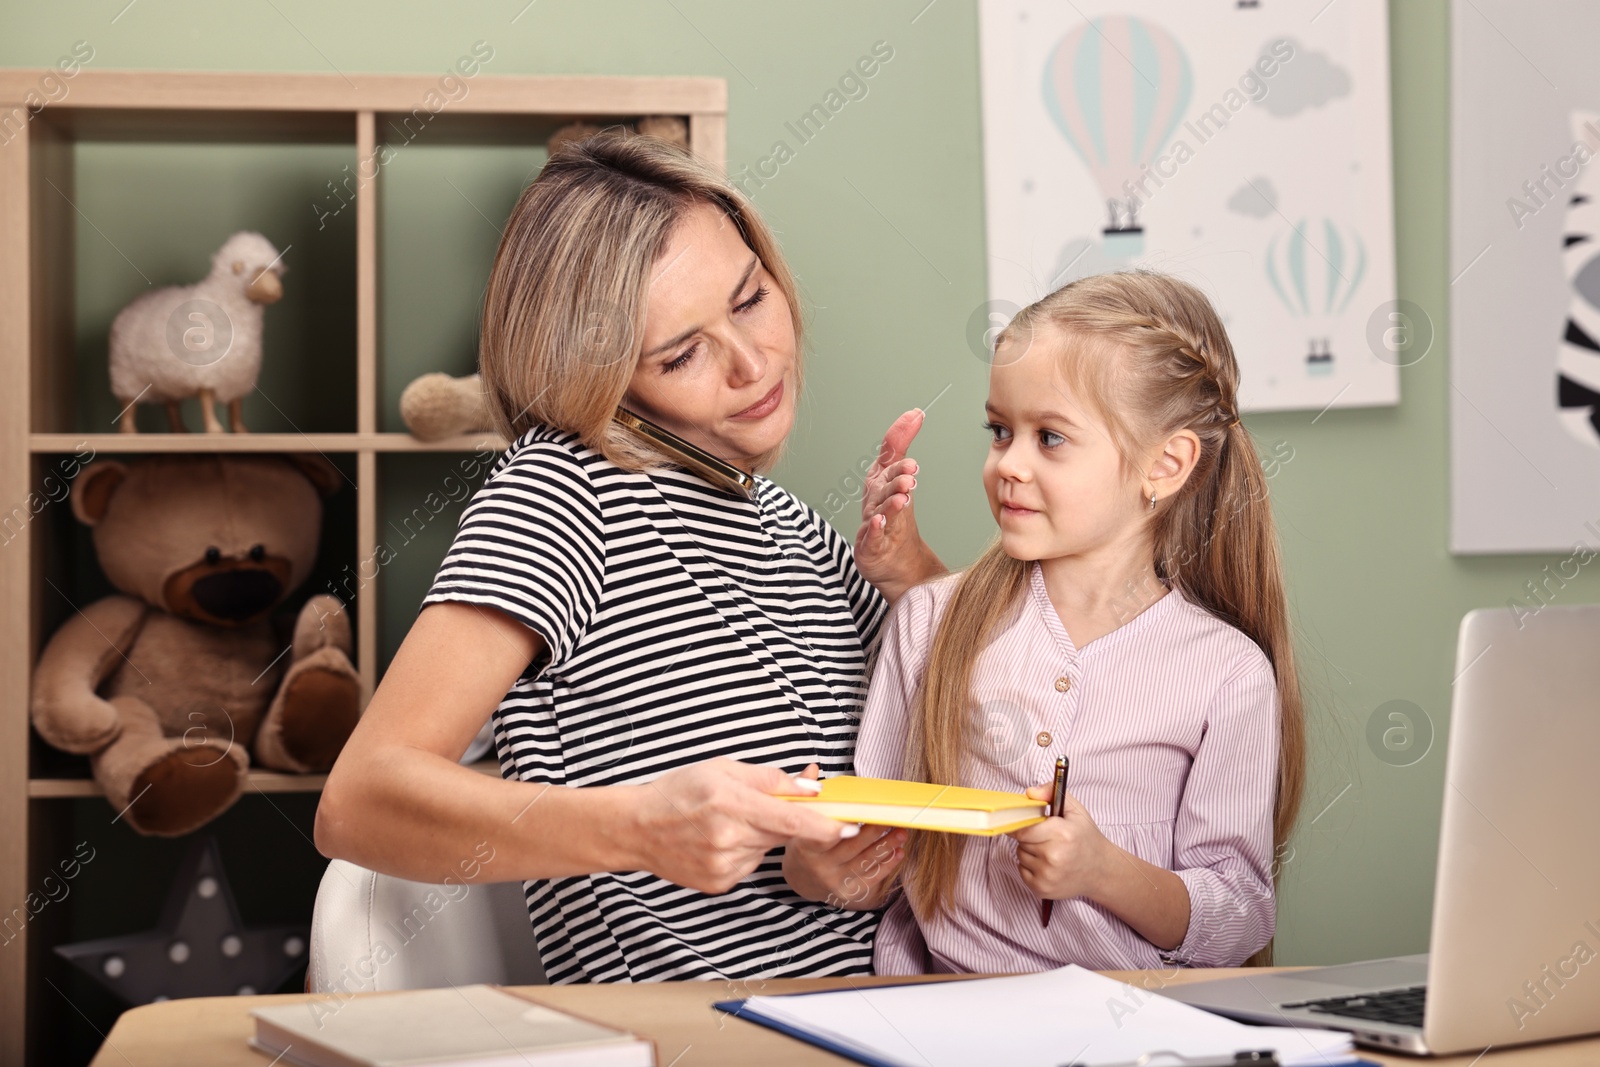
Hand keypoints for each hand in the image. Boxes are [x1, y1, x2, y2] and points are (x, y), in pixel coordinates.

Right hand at [631, 758, 851, 894]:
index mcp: (734, 804)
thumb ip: (770, 779)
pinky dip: (743, 852)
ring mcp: (725, 866)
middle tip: (758, 806)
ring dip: (759, 835)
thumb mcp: (723, 769)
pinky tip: (717, 841)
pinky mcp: (720, 884)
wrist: (637, 829)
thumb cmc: (678, 792)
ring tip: (726, 823)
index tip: (851, 826)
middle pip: (783, 833)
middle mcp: (731, 839)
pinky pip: (749, 865)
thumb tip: (809, 788)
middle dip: (784, 820)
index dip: (826, 826)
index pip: (793, 820)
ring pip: (766, 849)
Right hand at [783, 765, 908, 907]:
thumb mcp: (801, 821)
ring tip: (902, 832)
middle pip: (852, 846)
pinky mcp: (848, 893)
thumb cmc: (805, 842)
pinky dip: (887, 865)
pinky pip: (871, 879)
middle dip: (875, 831)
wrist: (801, 879)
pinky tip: (899, 852)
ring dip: (886, 846)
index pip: (828, 833)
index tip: (866, 811)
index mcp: (806, 845)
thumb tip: (813, 768)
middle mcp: (819, 865)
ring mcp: (834, 881)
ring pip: (865, 862)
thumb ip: (809, 796)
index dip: (848, 823)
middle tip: (893, 816)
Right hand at [854, 410, 933, 594]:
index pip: (890, 463)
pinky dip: (874, 529)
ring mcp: (872, 521)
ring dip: (890, 502)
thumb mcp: (896, 474)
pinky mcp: (871, 543)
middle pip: (885, 487)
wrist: (890, 555)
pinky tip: (879, 522)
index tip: (914, 441)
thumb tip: (914, 414)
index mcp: (881, 480)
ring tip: (903, 497)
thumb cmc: (890, 511)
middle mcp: (875, 498)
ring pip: (880, 510)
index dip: (901, 454)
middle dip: (896, 480)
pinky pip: (872, 535)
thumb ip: (900, 444)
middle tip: (911, 475)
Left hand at [1008, 783, 1109, 902]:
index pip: (1023, 828)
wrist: (1101, 871)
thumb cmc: (1086, 838)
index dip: (1022, 824)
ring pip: (1020, 855)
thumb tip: (1029, 793)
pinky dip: (1030, 866)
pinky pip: (1021, 871)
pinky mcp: (1041, 889)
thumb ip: (1052, 792)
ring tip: (1050, 851)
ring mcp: (1047, 875)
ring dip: (1030, 851)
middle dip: (1030, 837)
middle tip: (1047, 837)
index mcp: (1062, 834)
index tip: (1024, 822)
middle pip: (1021, 841)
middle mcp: (1054, 856)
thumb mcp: (1076, 810)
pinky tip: (1047, 864)